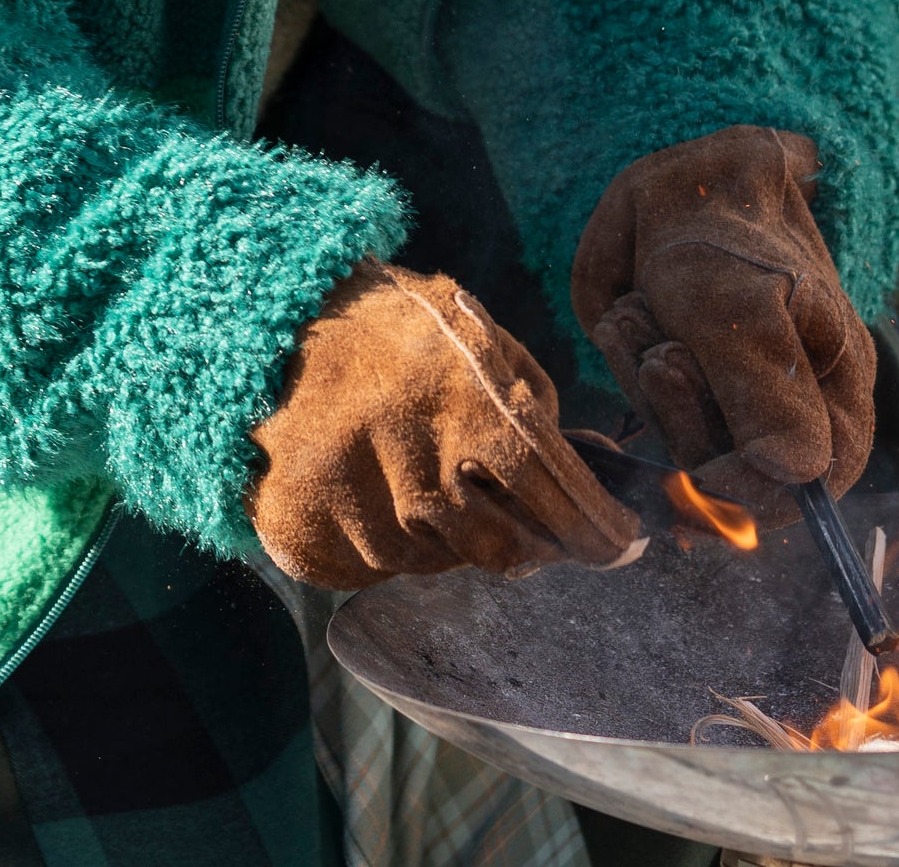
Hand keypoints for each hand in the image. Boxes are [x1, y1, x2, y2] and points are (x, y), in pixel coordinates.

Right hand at [248, 260, 642, 590]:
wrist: (274, 329)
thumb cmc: (397, 332)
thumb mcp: (474, 334)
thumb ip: (531, 395)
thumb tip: (586, 460)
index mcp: (465, 400)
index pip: (549, 483)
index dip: (593, 525)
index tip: (623, 546)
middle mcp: (414, 458)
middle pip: (501, 544)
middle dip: (535, 546)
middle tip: (543, 535)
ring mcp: (359, 503)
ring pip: (441, 561)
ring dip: (459, 539)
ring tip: (439, 484)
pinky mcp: (311, 533)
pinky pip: (381, 569)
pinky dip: (399, 544)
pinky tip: (386, 496)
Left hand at [571, 127, 873, 508]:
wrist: (676, 167)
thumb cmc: (721, 225)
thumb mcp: (736, 303)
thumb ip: (767, 388)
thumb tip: (797, 475)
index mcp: (836, 381)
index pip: (812, 483)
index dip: (756, 488)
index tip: (706, 459)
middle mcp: (793, 393)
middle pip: (736, 470)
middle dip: (683, 414)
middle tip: (662, 349)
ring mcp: (735, 382)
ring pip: (683, 437)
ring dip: (646, 374)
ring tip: (639, 307)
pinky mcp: (689, 368)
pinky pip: (650, 403)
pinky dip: (630, 361)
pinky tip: (626, 312)